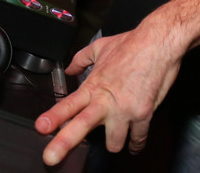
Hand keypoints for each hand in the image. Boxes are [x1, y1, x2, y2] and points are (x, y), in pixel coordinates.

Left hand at [35, 24, 183, 165]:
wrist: (158, 42)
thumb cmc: (131, 43)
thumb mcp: (100, 47)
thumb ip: (81, 59)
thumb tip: (69, 69)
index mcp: (94, 86)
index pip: (69, 104)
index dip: (54, 117)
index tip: (41, 127)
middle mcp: (106, 101)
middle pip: (81, 126)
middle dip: (63, 144)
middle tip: (50, 158)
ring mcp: (125, 110)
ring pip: (113, 144)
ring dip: (114, 142)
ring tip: (115, 138)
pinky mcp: (143, 114)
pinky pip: (138, 139)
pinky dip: (136, 143)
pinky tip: (134, 144)